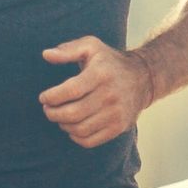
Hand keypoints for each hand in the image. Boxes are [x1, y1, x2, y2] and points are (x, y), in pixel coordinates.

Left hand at [39, 37, 155, 147]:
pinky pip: (89, 141)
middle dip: (52, 113)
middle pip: (72, 113)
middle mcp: (110, 95)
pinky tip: (73, 126)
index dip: (51, 97)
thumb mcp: (91, 47)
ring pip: (79, 129)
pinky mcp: (119, 127)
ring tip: (60, 116)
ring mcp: (116, 113)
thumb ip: (67, 50)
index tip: (44, 98)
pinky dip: (75, 137)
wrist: (144, 77)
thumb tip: (46, 55)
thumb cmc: (109, 62)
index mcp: (101, 74)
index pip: (70, 91)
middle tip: (48, 109)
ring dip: (63, 125)